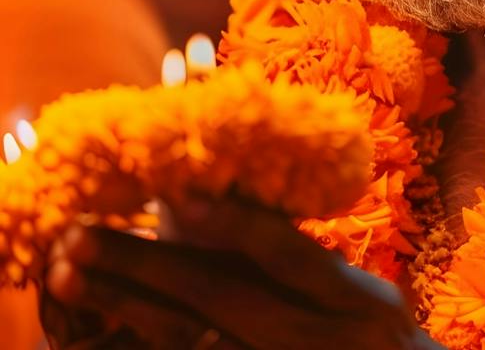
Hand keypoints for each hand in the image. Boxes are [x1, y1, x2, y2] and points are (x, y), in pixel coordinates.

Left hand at [43, 195, 441, 349]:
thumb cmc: (370, 341)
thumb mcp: (354, 295)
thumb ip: (294, 257)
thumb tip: (206, 203)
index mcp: (356, 301)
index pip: (286, 254)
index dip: (230, 222)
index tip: (170, 194)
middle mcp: (323, 341)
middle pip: (222, 299)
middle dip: (146, 266)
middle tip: (80, 235)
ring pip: (191, 342)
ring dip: (125, 307)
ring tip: (70, 275)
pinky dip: (141, 347)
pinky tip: (96, 332)